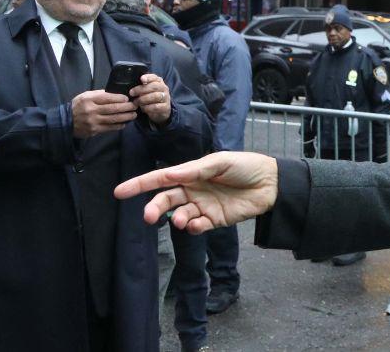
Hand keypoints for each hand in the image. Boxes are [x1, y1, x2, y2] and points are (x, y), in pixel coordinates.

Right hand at [72, 90, 137, 137]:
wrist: (66, 121)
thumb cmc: (78, 106)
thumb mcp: (85, 96)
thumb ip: (99, 94)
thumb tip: (115, 93)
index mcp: (89, 99)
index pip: (107, 98)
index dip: (120, 98)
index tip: (128, 98)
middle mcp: (91, 110)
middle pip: (113, 108)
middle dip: (127, 107)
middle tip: (135, 106)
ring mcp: (93, 121)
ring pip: (113, 119)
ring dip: (126, 117)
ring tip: (133, 115)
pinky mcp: (94, 130)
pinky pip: (110, 128)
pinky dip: (119, 125)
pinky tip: (124, 123)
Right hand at [113, 152, 279, 233]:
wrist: (271, 183)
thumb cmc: (245, 165)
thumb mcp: (220, 162)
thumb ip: (195, 170)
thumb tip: (168, 175)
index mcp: (191, 173)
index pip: (160, 178)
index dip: (139, 184)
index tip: (119, 192)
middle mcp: (193, 190)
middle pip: (166, 200)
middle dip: (154, 208)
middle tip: (147, 216)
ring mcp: (202, 206)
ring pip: (179, 215)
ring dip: (176, 219)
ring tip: (180, 220)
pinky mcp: (214, 220)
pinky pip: (197, 226)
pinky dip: (192, 227)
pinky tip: (194, 225)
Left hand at [130, 73, 170, 125]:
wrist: (161, 110)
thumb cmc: (150, 97)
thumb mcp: (146, 89)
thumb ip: (141, 85)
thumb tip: (131, 82)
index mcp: (158, 81)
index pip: (154, 77)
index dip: (148, 77)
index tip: (141, 79)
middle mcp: (164, 88)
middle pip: (154, 86)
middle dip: (141, 89)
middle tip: (131, 93)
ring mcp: (166, 97)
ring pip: (155, 96)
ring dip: (143, 99)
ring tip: (136, 102)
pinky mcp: (166, 107)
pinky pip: (155, 107)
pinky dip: (147, 107)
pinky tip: (143, 108)